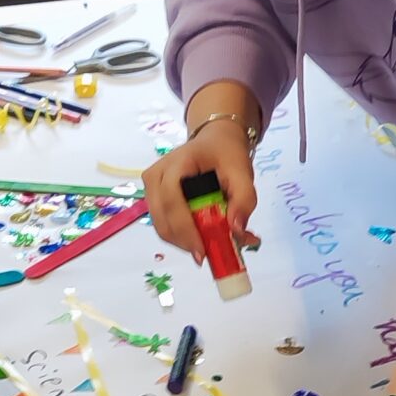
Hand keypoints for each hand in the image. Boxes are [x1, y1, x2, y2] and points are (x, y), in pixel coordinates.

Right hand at [143, 122, 260, 263]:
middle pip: (163, 219)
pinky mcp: (153, 198)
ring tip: (211, 243)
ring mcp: (151, 187)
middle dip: (186, 241)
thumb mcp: (243, 172)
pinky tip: (201, 236)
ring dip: (185, 241)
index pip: (173, 200)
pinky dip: (183, 236)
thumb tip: (236, 231)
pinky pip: (165, 225)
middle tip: (212, 254)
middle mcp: (155, 175)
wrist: (215, 141)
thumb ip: (244, 200)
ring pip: (162, 227)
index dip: (185, 229)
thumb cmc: (227, 154)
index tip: (202, 252)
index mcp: (176, 163)